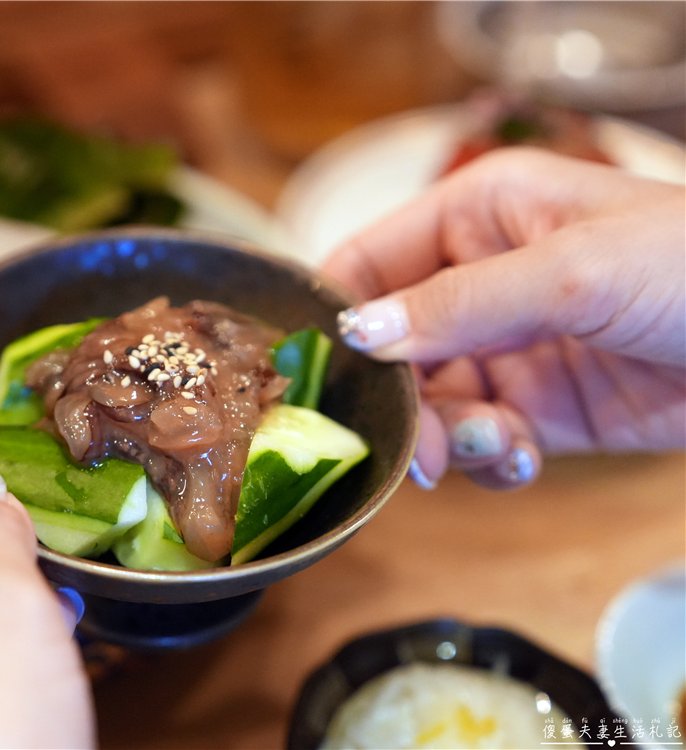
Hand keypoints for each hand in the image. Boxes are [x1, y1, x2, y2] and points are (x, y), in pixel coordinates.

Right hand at [323, 148, 684, 489]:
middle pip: (393, 347)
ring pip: (432, 402)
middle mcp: (483, 281)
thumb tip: (360, 330)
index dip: (337, 313)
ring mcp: (510, 347)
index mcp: (479, 216)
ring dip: (448, 435)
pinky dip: (490, 458)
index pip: (371, 260)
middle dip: (397, 398)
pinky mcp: (541, 408)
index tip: (318, 372)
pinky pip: (481, 439)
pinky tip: (523, 455)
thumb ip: (457, 303)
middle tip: (411, 442)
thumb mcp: (571, 270)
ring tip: (496, 443)